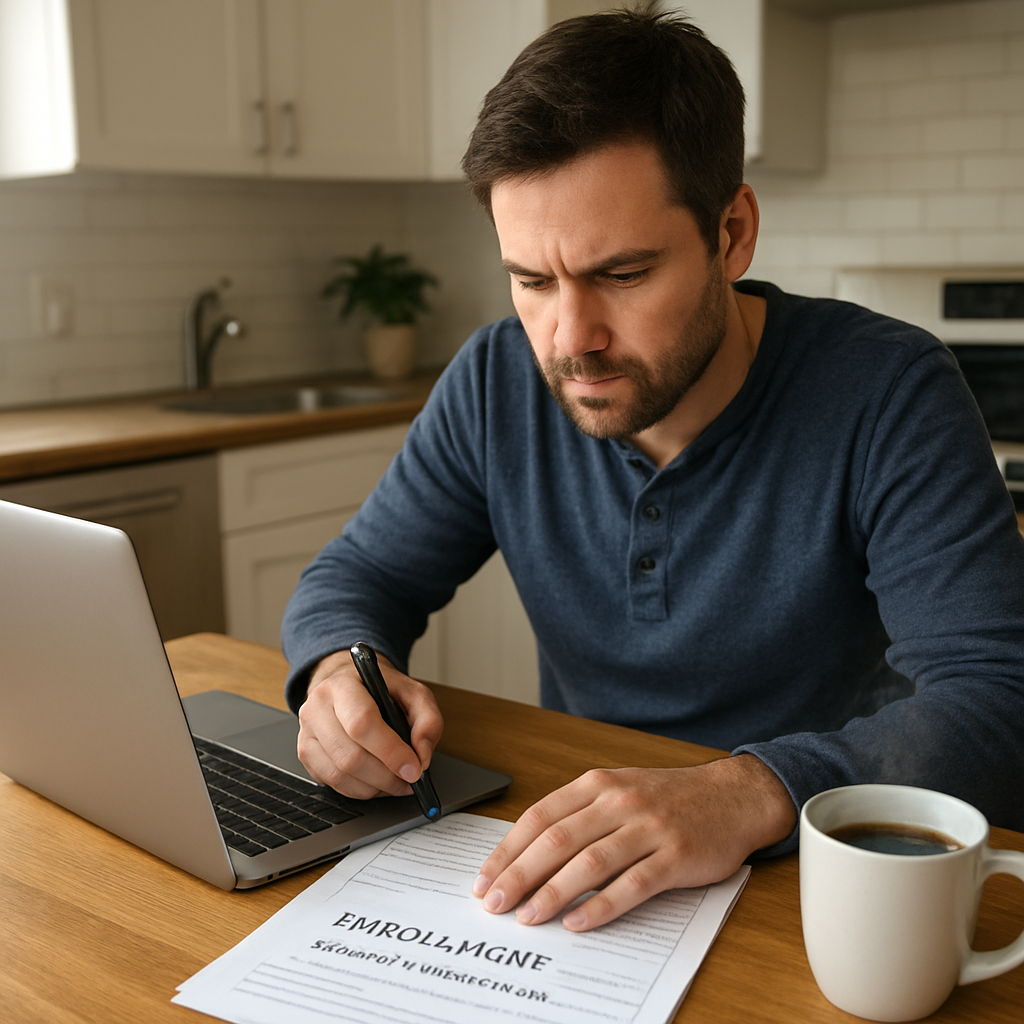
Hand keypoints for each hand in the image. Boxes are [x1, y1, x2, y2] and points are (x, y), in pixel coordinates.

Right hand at [296, 649, 443, 799]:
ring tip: (398, 781)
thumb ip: (427, 720)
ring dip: (376, 787)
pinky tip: (378, 781)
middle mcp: (317, 708)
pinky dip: (362, 790)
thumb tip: (422, 756)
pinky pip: (334, 784)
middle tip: (410, 778)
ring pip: (340, 775)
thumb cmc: (380, 689)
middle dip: (387, 775)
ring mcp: (307, 734)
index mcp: (342, 686)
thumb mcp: (413, 692)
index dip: (390, 751)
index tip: (414, 768)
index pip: (361, 723)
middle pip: (350, 756)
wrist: (349, 685)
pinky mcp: (306, 756)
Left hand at [472, 754, 796, 930]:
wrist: (734, 795)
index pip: (540, 817)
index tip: (484, 878)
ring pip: (590, 863)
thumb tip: (527, 854)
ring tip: (527, 916)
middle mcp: (619, 801)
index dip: (507, 849)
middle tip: (494, 904)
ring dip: (552, 893)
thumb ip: (579, 814)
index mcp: (598, 784)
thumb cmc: (667, 798)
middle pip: (557, 840)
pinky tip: (577, 923)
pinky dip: (601, 906)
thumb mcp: (619, 790)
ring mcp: (649, 827)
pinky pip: (632, 885)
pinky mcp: (677, 855)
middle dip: (519, 875)